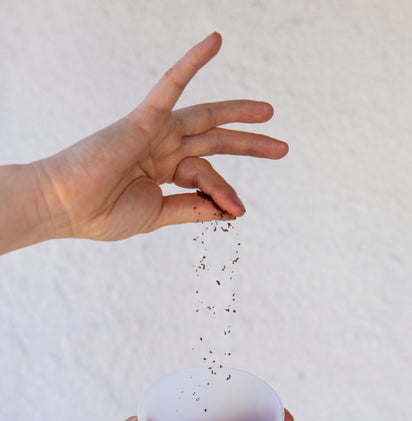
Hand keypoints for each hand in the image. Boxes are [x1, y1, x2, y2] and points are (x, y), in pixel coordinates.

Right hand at [38, 32, 288, 241]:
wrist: (69, 206)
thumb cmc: (104, 214)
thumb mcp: (158, 215)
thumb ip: (193, 209)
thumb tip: (230, 210)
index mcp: (163, 173)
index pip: (205, 176)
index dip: (225, 193)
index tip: (237, 211)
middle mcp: (163, 149)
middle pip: (214, 142)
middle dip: (249, 145)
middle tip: (282, 148)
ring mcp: (155, 131)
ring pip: (205, 117)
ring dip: (237, 112)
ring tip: (269, 112)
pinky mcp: (144, 118)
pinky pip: (171, 83)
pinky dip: (192, 62)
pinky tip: (216, 40)